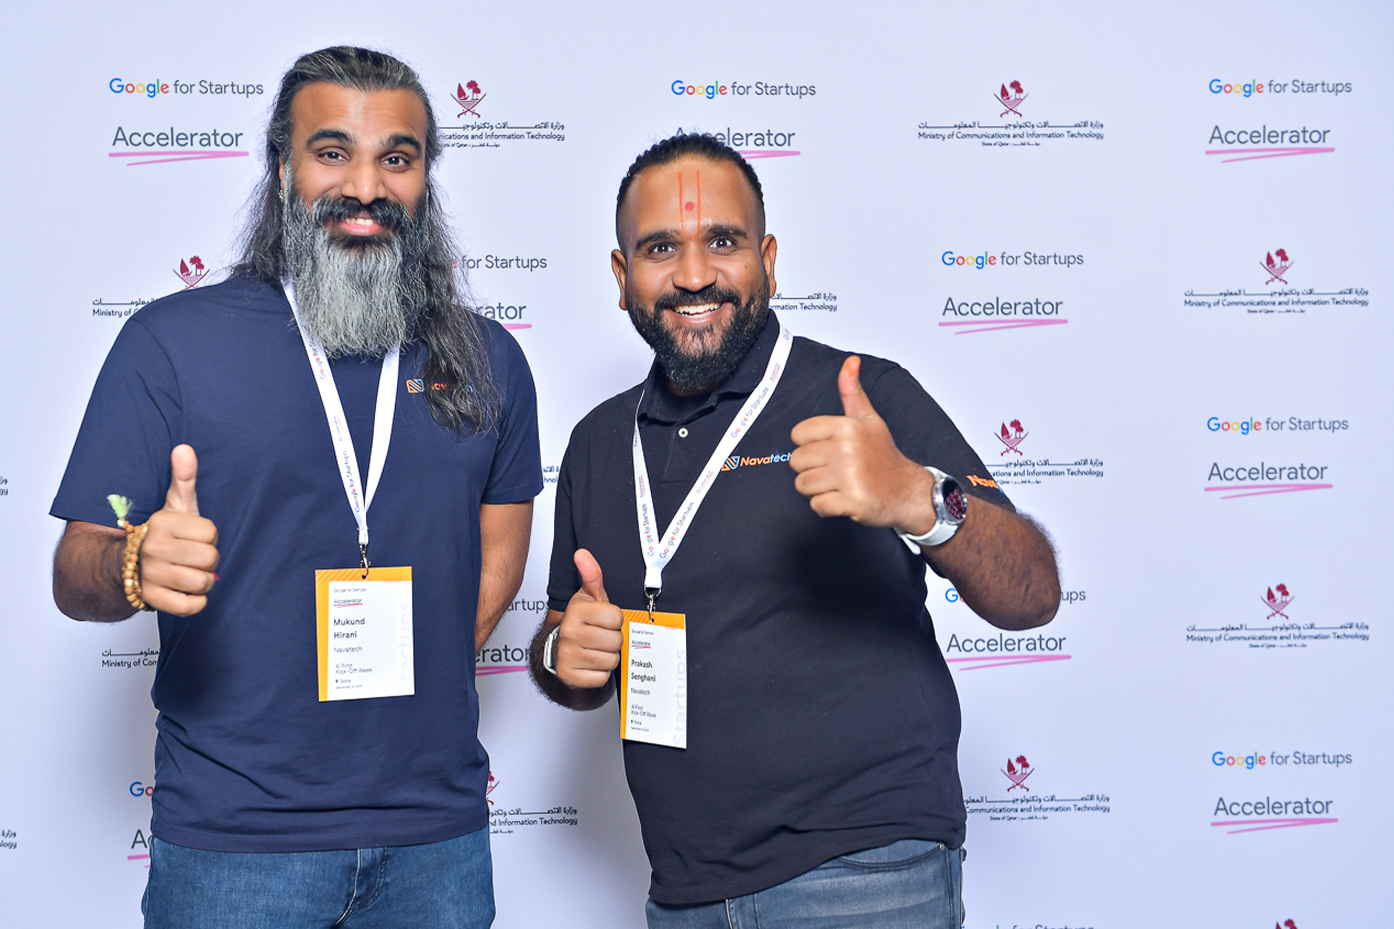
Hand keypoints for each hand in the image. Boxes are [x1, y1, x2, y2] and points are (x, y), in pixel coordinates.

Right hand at [139, 445, 219, 615]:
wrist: (126, 565)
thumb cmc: (162, 533)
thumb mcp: (174, 504)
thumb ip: (184, 477)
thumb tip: (184, 448)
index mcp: (161, 523)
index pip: (211, 533)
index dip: (208, 537)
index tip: (193, 537)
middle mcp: (153, 549)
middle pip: (210, 558)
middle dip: (208, 560)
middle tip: (193, 557)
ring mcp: (150, 575)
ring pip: (203, 583)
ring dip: (203, 582)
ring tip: (190, 573)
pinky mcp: (151, 600)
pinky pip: (190, 606)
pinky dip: (195, 602)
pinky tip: (185, 591)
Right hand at [554, 549, 623, 688]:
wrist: (559, 649)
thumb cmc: (581, 622)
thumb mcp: (588, 597)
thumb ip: (591, 575)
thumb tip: (582, 553)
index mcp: (576, 611)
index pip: (617, 619)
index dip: (614, 620)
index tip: (602, 620)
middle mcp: (569, 633)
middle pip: (616, 641)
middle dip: (612, 640)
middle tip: (599, 636)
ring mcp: (568, 657)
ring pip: (611, 660)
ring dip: (607, 656)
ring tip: (595, 649)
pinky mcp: (570, 677)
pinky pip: (602, 677)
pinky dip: (600, 673)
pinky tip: (590, 663)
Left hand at [789, 356, 936, 533]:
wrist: (908, 491)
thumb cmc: (884, 456)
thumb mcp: (870, 419)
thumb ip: (852, 392)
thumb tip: (850, 362)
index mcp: (846, 427)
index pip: (798, 435)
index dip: (810, 445)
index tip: (829, 450)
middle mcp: (846, 449)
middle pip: (796, 461)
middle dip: (811, 469)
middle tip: (835, 470)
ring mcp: (848, 476)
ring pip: (803, 484)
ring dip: (817, 489)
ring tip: (838, 485)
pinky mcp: (851, 501)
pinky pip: (817, 506)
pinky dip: (826, 507)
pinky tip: (843, 499)